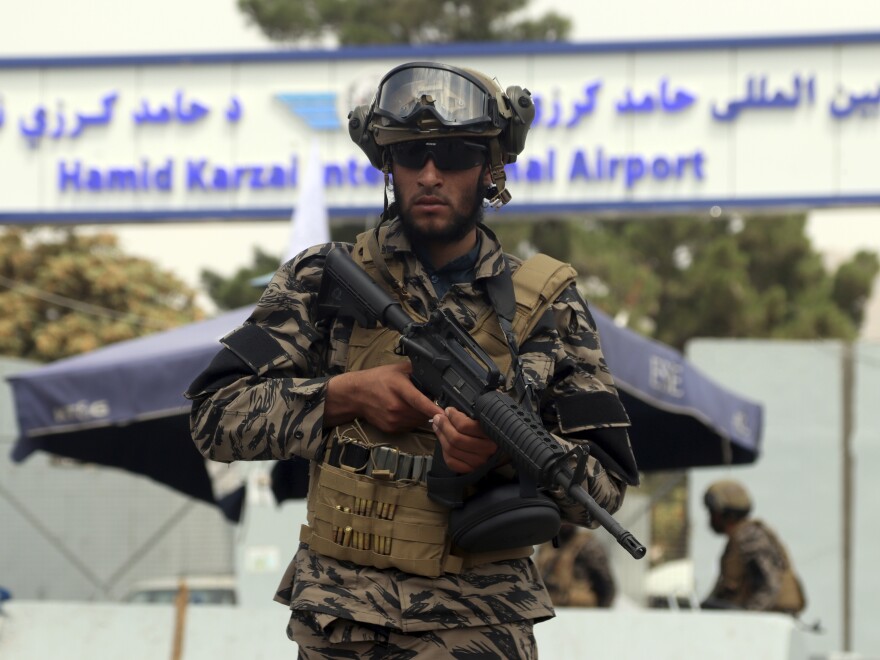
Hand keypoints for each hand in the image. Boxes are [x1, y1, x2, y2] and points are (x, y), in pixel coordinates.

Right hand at [324, 362, 442, 432]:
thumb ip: (417, 371)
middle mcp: (396, 407)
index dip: (433, 408)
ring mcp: (393, 420)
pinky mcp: (391, 429)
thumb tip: (436, 373)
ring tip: (414, 404)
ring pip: (418, 422)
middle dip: (430, 408)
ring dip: (422, 415)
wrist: (355, 394)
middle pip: (422, 413)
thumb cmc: (377, 379)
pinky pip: (410, 427)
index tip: (445, 413)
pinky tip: (405, 411)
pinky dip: (412, 420)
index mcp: (399, 388)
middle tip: (428, 399)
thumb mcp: (398, 369)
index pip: (419, 400)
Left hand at [432, 407, 498, 472]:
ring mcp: (478, 461)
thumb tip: (449, 410)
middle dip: (444, 426)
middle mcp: (486, 449)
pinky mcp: (470, 470)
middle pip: (456, 438)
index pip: (465, 425)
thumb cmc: (490, 430)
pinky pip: (451, 461)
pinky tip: (443, 441)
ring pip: (451, 449)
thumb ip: (470, 414)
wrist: (500, 451)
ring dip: (441, 436)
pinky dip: (444, 450)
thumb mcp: (485, 419)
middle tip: (438, 418)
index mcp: (491, 433)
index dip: (453, 416)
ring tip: (437, 426)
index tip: (449, 410)